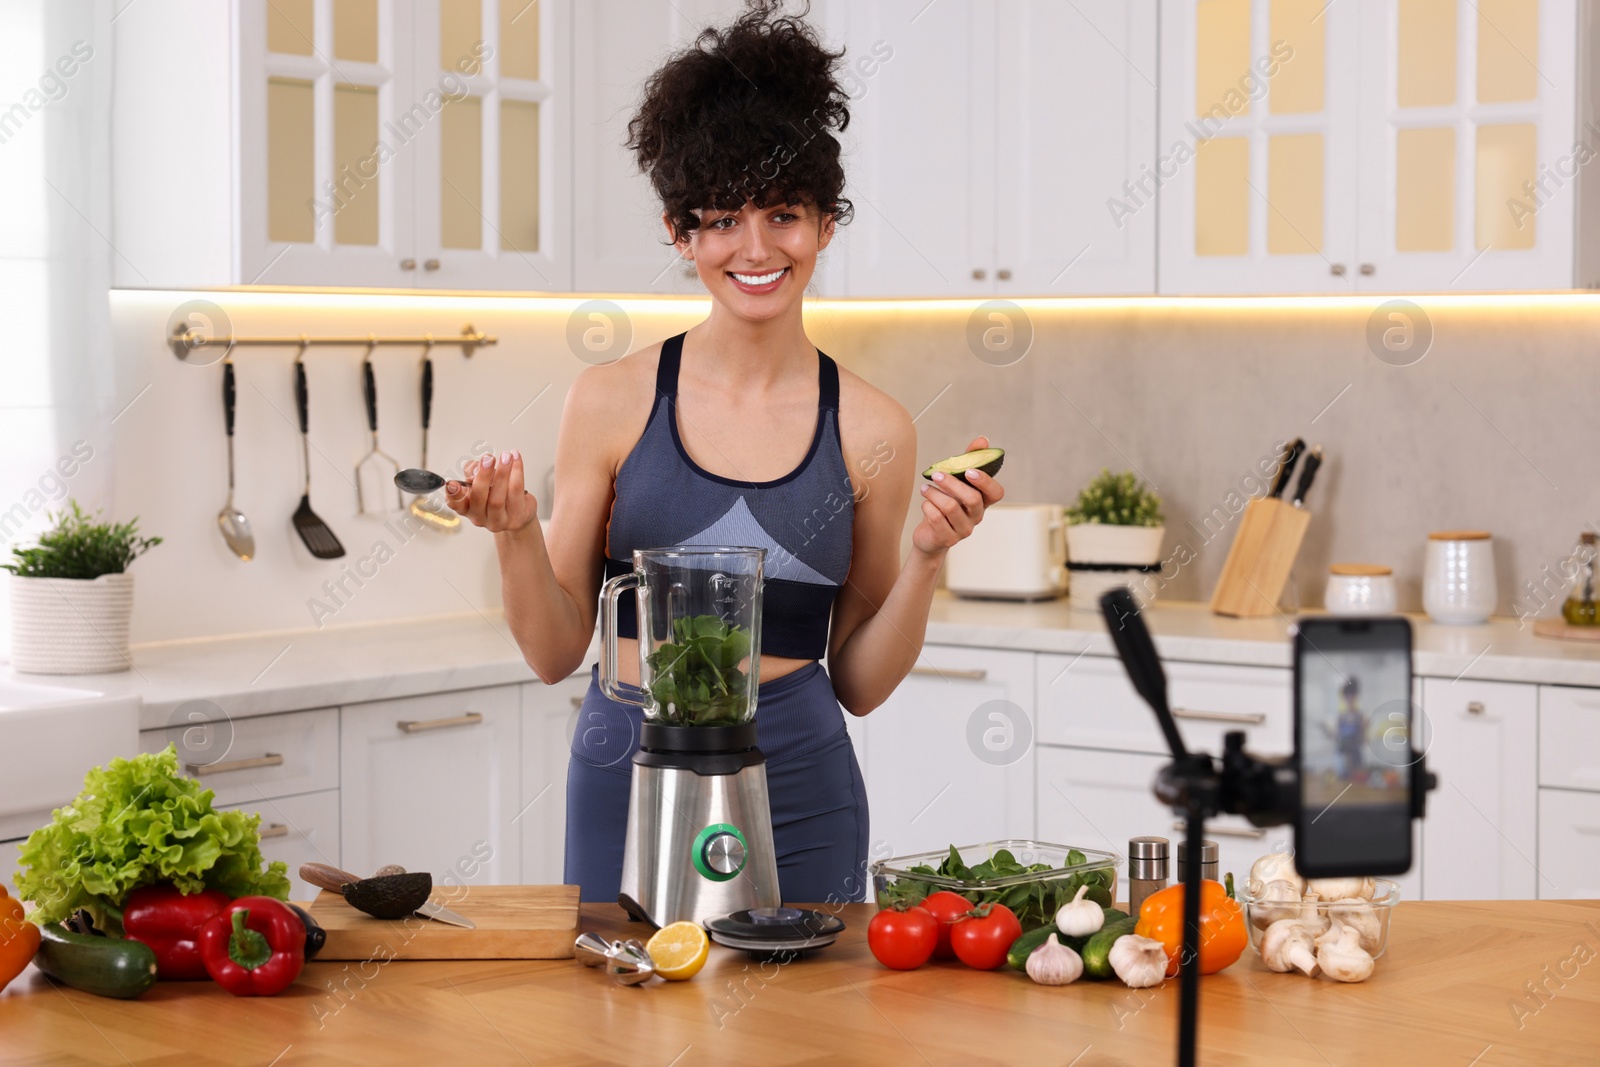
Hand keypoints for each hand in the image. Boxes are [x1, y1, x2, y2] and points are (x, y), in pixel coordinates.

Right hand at [445, 450, 538, 533]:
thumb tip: (476, 467)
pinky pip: (516, 492)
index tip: (452, 483)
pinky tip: (516, 459)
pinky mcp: (517, 517)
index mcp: (467, 508)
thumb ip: (473, 472)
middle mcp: (480, 517)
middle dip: (483, 476)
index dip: (453, 495)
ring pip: (498, 497)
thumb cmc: (496, 495)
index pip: (457, 504)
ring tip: (506, 456)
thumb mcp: (480, 482)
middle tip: (488, 459)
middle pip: (479, 498)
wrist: (519, 514)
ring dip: (502, 473)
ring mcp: (499, 520)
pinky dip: (517, 472)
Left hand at [912, 435, 1004, 557]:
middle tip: (936, 474)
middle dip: (951, 483)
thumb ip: (969, 460)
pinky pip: (936, 519)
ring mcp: (964, 530)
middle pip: (972, 499)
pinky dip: (927, 507)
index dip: (985, 481)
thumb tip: (983, 440)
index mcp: (983, 501)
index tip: (969, 470)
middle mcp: (977, 516)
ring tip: (924, 488)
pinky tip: (925, 503)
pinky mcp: (948, 539)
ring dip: (934, 493)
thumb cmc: (946, 504)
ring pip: (950, 508)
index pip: (996, 493)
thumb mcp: (957, 481)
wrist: (930, 535)